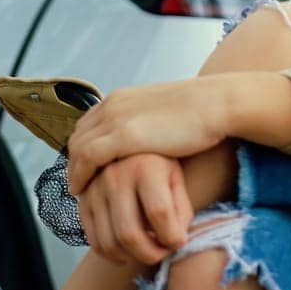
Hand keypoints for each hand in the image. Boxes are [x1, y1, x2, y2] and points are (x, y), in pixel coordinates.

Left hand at [67, 78, 229, 196]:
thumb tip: (146, 139)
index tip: (85, 169)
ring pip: (78, 148)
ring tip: (79, 191)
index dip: (82, 148)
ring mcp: (116, 118)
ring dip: (74, 171)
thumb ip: (146, 124)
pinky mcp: (123, 135)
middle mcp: (112, 105)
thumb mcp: (162, 113)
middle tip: (78, 184)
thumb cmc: (200, 112)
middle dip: (74, 161)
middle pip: (78, 136)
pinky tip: (82, 190)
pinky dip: (80, 175)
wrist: (216, 104)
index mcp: (121, 97)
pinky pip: (88, 158)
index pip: (87, 125)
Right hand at [78, 153, 192, 265]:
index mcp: (145, 167)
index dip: (172, 236)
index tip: (181, 242)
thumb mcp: (176, 180)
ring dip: (132, 257)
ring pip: (109, 242)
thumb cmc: (160, 165)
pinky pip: (94, 240)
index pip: (159, 212)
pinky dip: (112, 255)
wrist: (128, 144)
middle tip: (164, 253)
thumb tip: (176, 243)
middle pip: (129, 233)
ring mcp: (94, 189)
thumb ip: (181, 211)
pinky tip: (128, 252)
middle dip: (151, 254)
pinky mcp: (83, 201)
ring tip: (149, 252)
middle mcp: (114, 176)